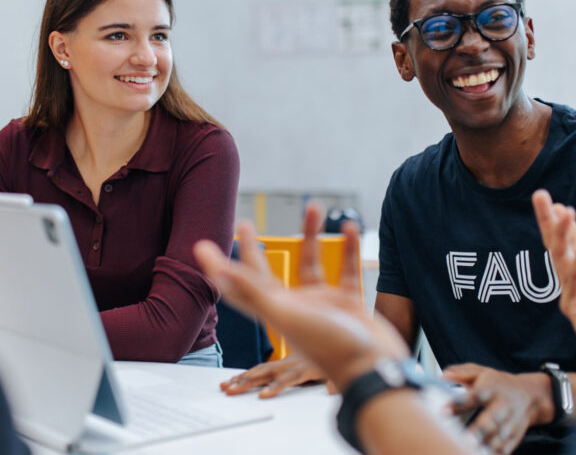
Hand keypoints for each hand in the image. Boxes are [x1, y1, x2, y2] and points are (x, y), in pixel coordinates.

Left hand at [195, 205, 408, 392]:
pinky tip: (350, 228)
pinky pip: (345, 270)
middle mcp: (293, 306)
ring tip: (312, 206)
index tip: (202, 246)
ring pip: (310, 264)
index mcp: (273, 310)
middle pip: (265, 274)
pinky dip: (348, 249)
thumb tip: (219, 272)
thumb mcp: (285, 314)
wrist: (373, 368)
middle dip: (253, 249)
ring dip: (311, 235)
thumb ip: (254, 292)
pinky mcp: (347, 303)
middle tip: (243, 223)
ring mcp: (321, 304)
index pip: (237, 286)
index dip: (218, 268)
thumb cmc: (330, 346)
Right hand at [220, 355, 326, 397]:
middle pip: (265, 374)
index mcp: (302, 369)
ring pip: (259, 371)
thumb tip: (332, 390)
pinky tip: (234, 379)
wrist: (327, 340)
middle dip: (247, 383)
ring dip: (242, 378)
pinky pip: (259, 370)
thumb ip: (334, 382)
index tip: (262, 396)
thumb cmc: (330, 361)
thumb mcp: (335, 372)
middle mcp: (289, 365)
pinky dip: (246, 374)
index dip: (275, 387)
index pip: (286, 379)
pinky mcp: (279, 365)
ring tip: (227, 386)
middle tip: (231, 391)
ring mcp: (282, 364)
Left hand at [443, 364, 548, 454]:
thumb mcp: (481, 372)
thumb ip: (462, 373)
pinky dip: (497, 452)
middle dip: (480, 429)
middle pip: (492, 417)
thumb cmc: (498, 383)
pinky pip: (507, 446)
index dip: (460, 403)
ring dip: (488, 444)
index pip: (475, 394)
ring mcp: (511, 421)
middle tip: (466, 439)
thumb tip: (443, 375)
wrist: (529, 395)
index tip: (443, 411)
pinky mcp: (515, 435)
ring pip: (501, 435)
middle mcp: (503, 404)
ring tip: (472, 450)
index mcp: (492, 387)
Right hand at [532, 189, 575, 353]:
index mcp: (574, 272)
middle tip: (541, 196)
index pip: (559, 240)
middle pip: (554, 247)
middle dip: (547, 220)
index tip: (544, 196)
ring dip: (564, 235)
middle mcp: (568, 283)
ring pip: (563, 262)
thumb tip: (567, 213)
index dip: (550, 219)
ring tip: (568, 212)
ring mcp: (571, 297)